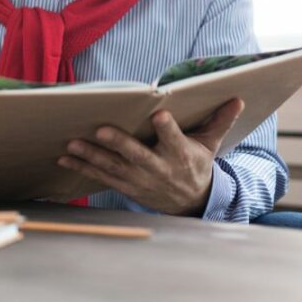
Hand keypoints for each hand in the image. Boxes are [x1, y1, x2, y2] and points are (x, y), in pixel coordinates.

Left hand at [58, 99, 244, 215]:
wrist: (189, 203)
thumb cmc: (197, 165)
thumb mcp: (210, 145)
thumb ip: (219, 121)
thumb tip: (238, 98)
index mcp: (180, 155)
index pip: (174, 140)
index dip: (167, 129)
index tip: (159, 114)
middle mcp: (158, 169)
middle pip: (137, 156)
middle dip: (119, 144)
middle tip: (101, 131)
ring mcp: (139, 180)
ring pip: (113, 167)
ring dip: (91, 156)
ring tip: (73, 144)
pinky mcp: (125, 186)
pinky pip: (101, 177)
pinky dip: (82, 168)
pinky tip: (64, 159)